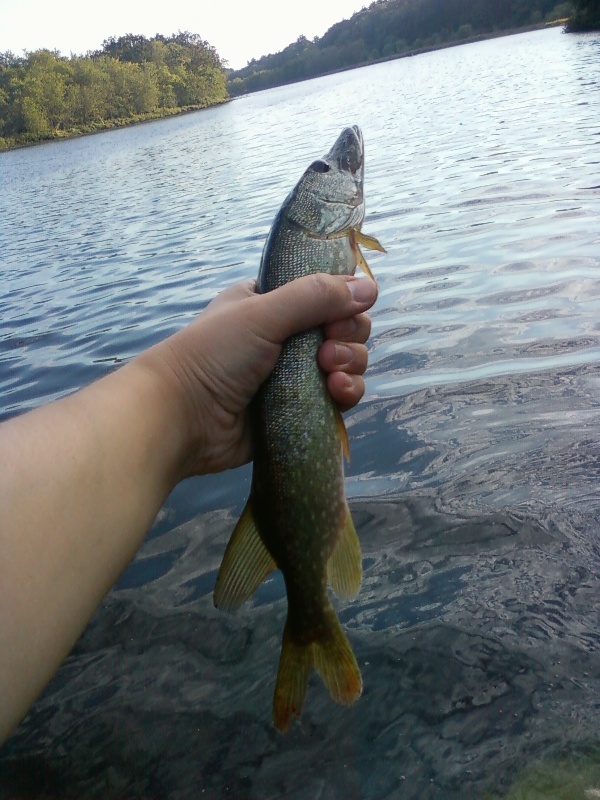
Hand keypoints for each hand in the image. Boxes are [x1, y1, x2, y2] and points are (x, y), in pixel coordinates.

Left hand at [142, 273, 377, 476]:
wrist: (182, 417)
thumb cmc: (214, 354)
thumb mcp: (263, 313)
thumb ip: (316, 297)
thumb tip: (370, 287)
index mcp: (273, 304)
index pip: (327, 295)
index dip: (343, 303)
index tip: (338, 315)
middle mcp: (286, 337)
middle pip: (344, 330)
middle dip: (348, 338)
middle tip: (327, 352)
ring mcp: (294, 376)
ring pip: (346, 365)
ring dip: (351, 366)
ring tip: (330, 375)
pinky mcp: (299, 410)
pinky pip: (337, 399)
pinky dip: (345, 394)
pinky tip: (337, 395)